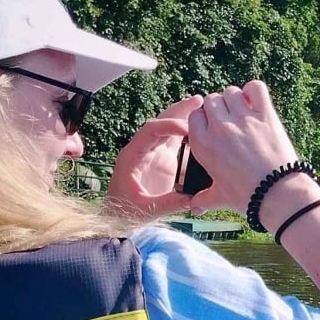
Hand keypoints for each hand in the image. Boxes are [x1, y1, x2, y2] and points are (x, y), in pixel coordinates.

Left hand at [105, 95, 201, 220]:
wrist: (117, 218)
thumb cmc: (124, 213)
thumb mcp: (147, 209)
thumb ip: (170, 203)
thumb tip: (195, 198)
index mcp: (132, 156)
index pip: (151, 130)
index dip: (170, 125)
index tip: (190, 128)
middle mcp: (142, 150)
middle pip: (161, 123)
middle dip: (179, 110)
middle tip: (199, 101)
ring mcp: (153, 155)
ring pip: (169, 130)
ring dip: (185, 118)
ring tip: (203, 107)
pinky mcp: (163, 162)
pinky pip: (175, 142)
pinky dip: (188, 134)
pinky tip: (202, 129)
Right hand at [187, 81, 302, 214]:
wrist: (278, 195)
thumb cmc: (247, 197)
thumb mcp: (220, 198)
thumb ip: (204, 198)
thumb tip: (194, 206)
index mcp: (203, 144)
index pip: (194, 116)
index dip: (204, 119)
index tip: (213, 126)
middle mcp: (219, 128)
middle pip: (211, 100)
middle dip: (219, 108)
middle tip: (230, 120)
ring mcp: (242, 119)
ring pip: (231, 92)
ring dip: (236, 99)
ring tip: (244, 112)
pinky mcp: (265, 115)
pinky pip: (256, 88)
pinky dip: (254, 91)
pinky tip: (256, 103)